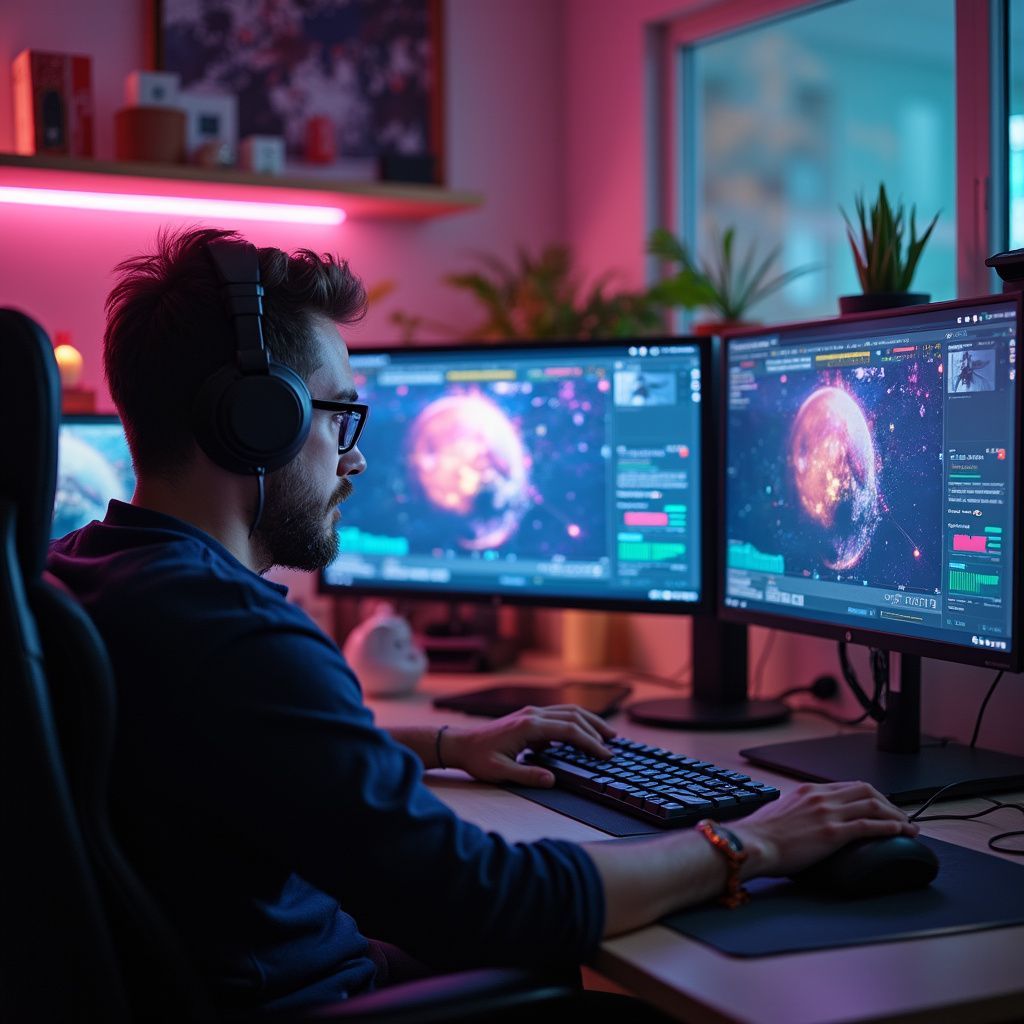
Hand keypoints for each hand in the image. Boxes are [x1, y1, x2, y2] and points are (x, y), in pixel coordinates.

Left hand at [443, 705, 615, 786]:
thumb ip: (527, 775)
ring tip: (605, 734)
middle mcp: (533, 714)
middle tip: (614, 742)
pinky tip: (580, 736)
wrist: (460, 743)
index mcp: (529, 726)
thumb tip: (552, 780)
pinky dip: (575, 722)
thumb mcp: (500, 772)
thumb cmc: (478, 758)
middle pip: (574, 716)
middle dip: (596, 729)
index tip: (605, 754)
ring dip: (588, 721)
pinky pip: (558, 715)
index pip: (569, 730)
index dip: (590, 742)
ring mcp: (531, 713)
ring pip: (568, 711)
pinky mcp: (529, 717)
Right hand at [731, 781, 918, 877]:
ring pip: (872, 805)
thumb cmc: (760, 835)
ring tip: (908, 826)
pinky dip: (889, 827)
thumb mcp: (780, 813)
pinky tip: (901, 832)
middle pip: (866, 791)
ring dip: (895, 815)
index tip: (880, 806)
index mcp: (808, 791)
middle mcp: (821, 797)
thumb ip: (797, 812)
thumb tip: (804, 822)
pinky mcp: (832, 833)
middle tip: (900, 816)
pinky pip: (869, 826)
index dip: (870, 796)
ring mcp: (828, 813)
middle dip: (888, 803)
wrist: (752, 844)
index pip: (847, 786)